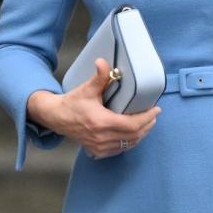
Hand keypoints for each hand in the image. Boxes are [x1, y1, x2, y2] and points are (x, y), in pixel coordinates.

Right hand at [27, 58, 160, 158]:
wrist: (56, 118)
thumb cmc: (72, 103)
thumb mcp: (87, 89)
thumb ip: (99, 77)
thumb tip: (103, 61)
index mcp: (101, 122)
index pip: (132, 125)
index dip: (147, 118)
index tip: (156, 110)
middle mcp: (101, 138)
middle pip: (134, 136)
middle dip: (147, 126)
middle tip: (154, 116)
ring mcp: (99, 147)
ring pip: (128, 144)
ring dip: (141, 134)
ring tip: (147, 123)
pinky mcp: (97, 151)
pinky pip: (119, 149)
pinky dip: (130, 142)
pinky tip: (134, 134)